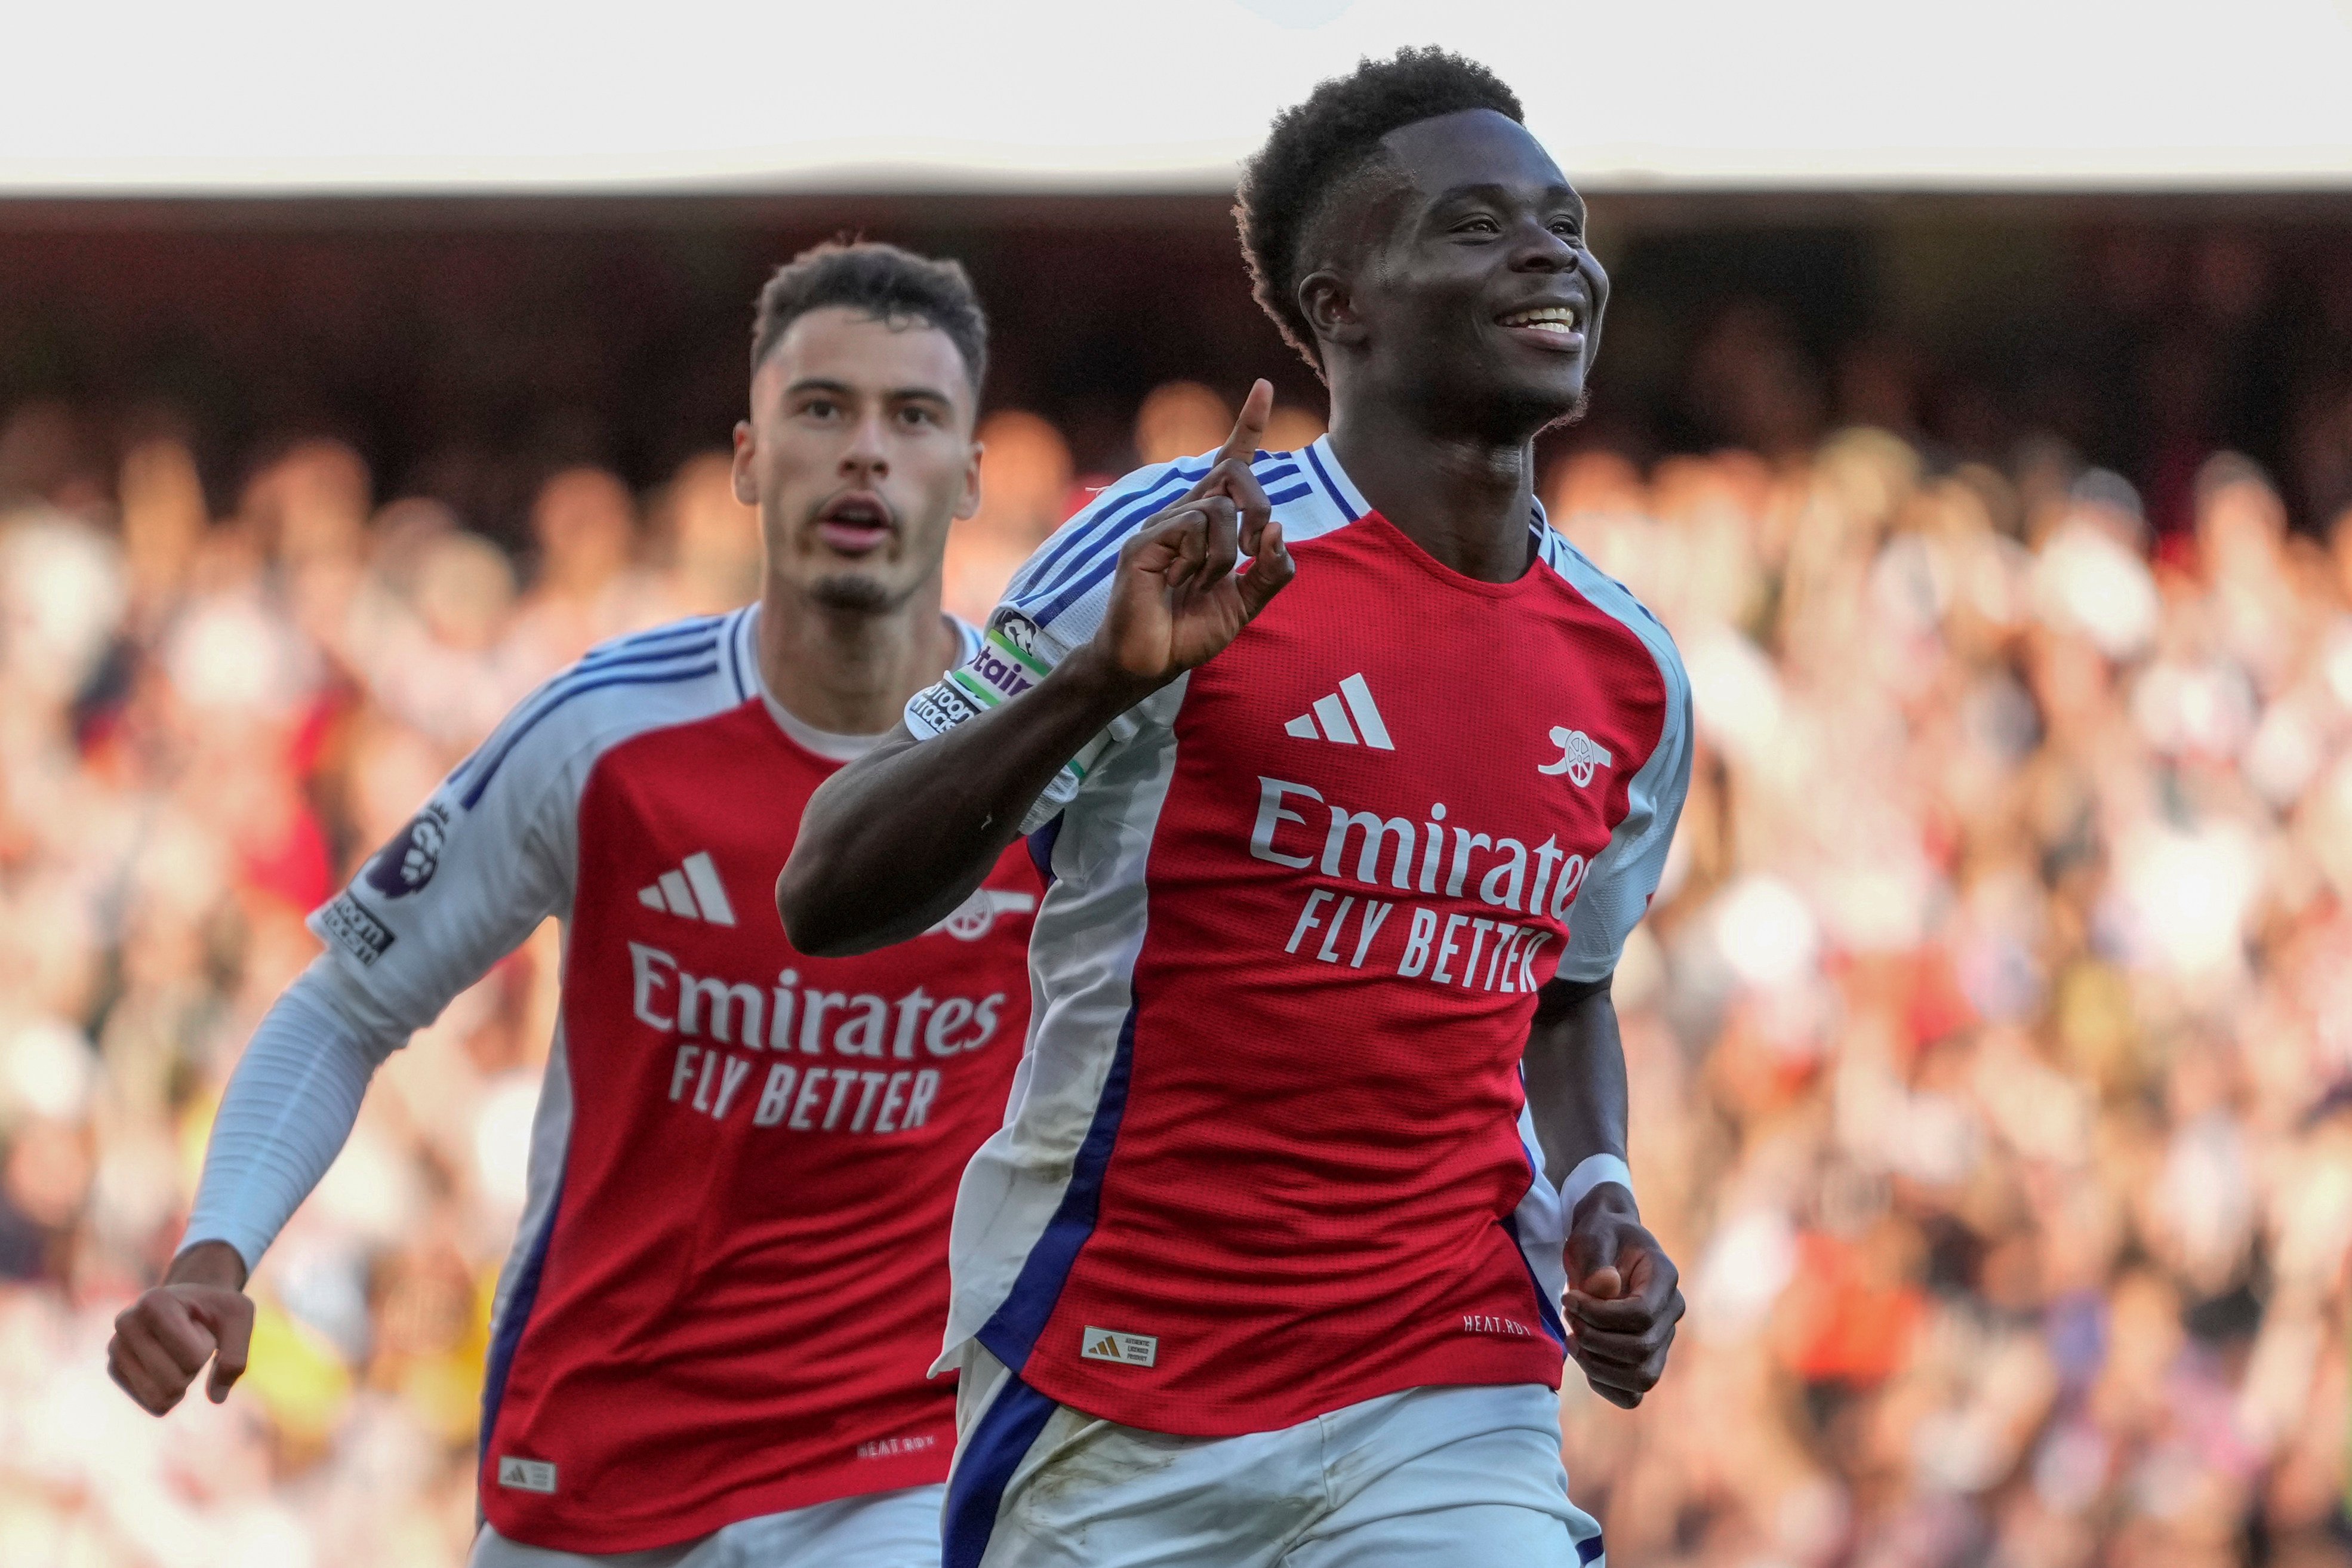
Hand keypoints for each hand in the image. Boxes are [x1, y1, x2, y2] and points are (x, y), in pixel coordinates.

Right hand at [107, 1240, 253, 1414]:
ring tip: (179, 1352)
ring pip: (161, 1398)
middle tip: (191, 1340)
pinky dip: (172, 1393)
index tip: (201, 1325)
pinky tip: (168, 1363)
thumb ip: (235, 1356)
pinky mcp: (115, 1370)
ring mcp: (115, 1348)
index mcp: (154, 1302)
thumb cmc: (217, 1308)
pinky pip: (154, 1404)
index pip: (193, 1359)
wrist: (192, 1302)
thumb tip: (216, 1398)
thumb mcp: (240, 1317)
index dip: (208, 1348)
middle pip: (174, 1382)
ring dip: (183, 1382)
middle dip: (195, 1368)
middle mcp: (126, 1323)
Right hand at [1088, 379, 1295, 693]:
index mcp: (1205, 522)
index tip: (1263, 386)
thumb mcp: (1244, 603)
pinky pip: (1191, 526)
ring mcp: (1160, 524)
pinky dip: (1200, 557)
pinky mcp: (1143, 542)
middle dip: (1258, 505)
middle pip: (1234, 472)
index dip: (1247, 425)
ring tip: (1201, 582)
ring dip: (1225, 553)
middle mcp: (1182, 514)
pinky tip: (1181, 580)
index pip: (1228, 462)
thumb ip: (1269, 572)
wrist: (1148, 664)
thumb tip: (1277, 533)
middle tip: (1253, 547)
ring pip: (1218, 508)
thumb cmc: (1188, 632)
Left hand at [1563, 1185, 1682, 1408]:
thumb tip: (1605, 1289)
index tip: (1569, 1299)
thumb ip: (1596, 1259)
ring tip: (1573, 1337)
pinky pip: (1634, 1394)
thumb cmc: (1599, 1236)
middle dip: (1594, 1340)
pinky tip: (1584, 1358)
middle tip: (1569, 1317)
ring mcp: (1662, 1338)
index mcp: (1664, 1276)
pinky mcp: (1647, 1358)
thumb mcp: (1591, 1235)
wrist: (1605, 1244)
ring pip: (1641, 1378)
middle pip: (1641, 1350)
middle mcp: (1671, 1311)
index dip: (1599, 1315)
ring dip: (1597, 1365)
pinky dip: (1605, 1386)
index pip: (1641, 1314)